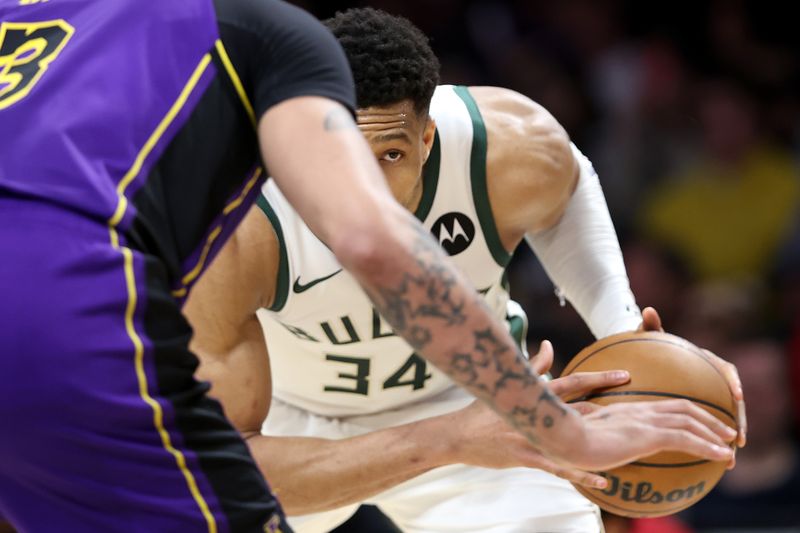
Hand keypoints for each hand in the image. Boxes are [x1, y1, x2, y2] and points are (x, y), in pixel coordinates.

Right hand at [446, 340, 630, 488]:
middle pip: (580, 410)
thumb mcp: (506, 384)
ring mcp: (532, 437)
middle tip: (642, 413)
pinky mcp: (527, 457)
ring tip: (630, 450)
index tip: (626, 374)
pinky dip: (581, 475)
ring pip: (572, 441)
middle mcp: (536, 414)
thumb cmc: (482, 410)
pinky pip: (559, 469)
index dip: (599, 378)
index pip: (572, 382)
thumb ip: (532, 367)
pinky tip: (603, 482)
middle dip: (611, 411)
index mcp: (534, 395)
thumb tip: (548, 344)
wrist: (456, 436)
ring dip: (601, 445)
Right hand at [560, 398, 736, 471]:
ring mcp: (643, 421)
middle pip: (683, 408)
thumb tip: (606, 452)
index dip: (690, 413)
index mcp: (627, 411)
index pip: (665, 406)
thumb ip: (602, 438)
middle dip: (710, 420)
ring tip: (730, 448)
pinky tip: (721, 456)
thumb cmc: (568, 440)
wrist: (562, 438)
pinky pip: (685, 439)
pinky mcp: (645, 435)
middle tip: (728, 434)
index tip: (704, 425)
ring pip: (689, 422)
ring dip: (714, 434)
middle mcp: (639, 411)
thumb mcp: (589, 436)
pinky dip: (708, 446)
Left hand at [637, 306, 746, 449]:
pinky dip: (710, 442)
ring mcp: (706, 396)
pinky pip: (707, 427)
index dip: (733, 382)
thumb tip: (648, 311)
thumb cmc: (645, 346)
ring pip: (724, 418)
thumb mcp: (647, 336)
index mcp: (704, 360)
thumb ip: (650, 326)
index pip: (725, 369)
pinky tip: (709, 460)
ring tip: (730, 456)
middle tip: (738, 437)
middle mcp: (710, 379)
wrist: (641, 357)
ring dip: (728, 438)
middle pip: (732, 400)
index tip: (737, 395)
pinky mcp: (697, 410)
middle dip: (738, 420)